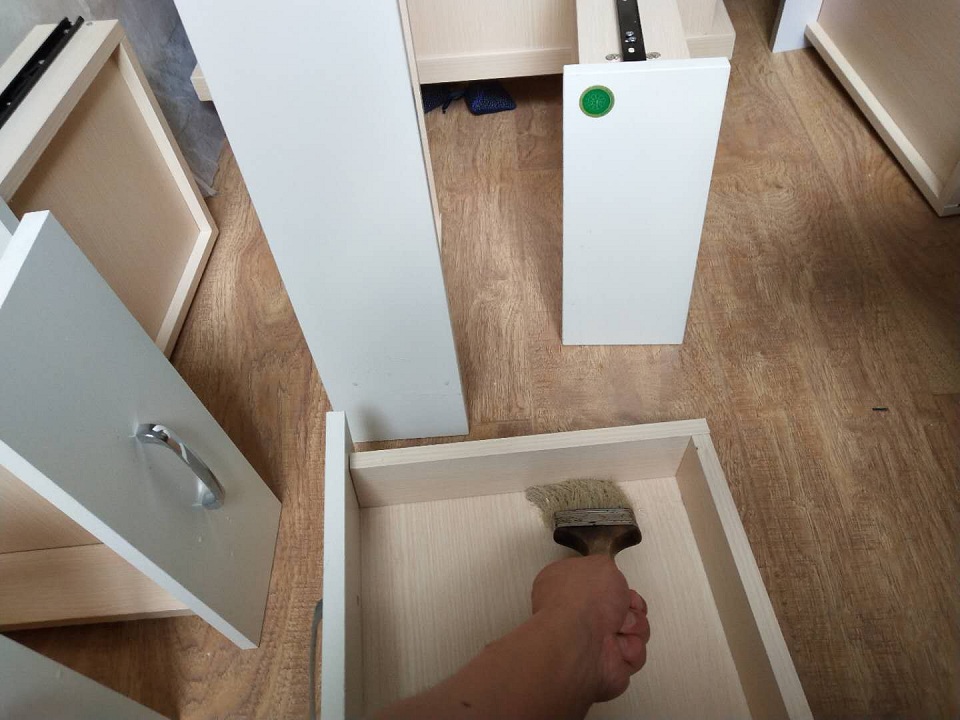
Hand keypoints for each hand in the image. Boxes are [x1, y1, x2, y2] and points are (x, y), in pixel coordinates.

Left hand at [531, 555, 649, 701]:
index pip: (602, 584)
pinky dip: (631, 648)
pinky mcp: (609, 665)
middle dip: (631, 606)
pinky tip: (616, 646)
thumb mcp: (600, 564)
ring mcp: (593, 641)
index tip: (619, 586)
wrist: (579, 640)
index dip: (617, 584)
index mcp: (569, 588)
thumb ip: (606, 567)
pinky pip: (636, 653)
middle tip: (620, 607)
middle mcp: (580, 614)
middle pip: (624, 607)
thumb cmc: (582, 600)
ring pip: (635, 629)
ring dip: (633, 626)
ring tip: (616, 628)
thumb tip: (609, 573)